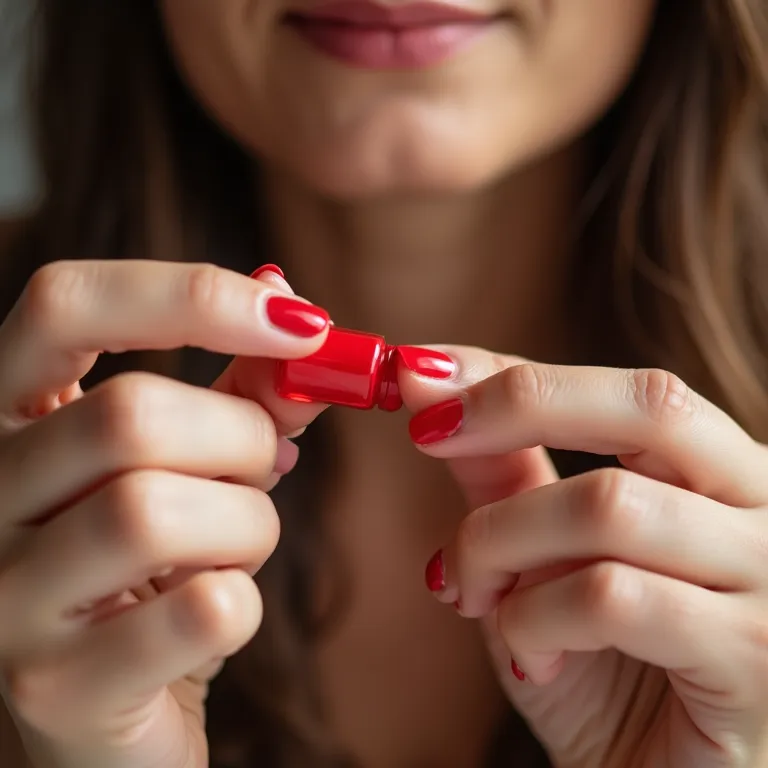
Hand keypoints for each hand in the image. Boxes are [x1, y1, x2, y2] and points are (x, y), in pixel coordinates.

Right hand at [0, 260, 329, 767]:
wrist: (112, 714)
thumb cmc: (154, 570)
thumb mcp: (193, 465)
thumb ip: (241, 392)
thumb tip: (296, 317)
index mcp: (9, 417)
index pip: (67, 305)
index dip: (192, 294)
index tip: (301, 321)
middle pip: (129, 416)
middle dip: (242, 439)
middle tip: (265, 471)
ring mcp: (2, 598)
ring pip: (158, 512)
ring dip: (248, 523)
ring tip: (238, 546)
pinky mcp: (54, 688)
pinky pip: (199, 611)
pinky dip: (243, 599)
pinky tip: (222, 607)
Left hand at [400, 348, 767, 767]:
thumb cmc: (604, 672)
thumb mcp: (542, 560)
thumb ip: (503, 474)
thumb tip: (429, 386)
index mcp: (723, 473)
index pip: (628, 387)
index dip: (516, 370)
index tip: (418, 372)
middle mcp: (767, 509)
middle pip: (649, 407)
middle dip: (515, 405)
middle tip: (428, 436)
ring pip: (607, 506)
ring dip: (498, 543)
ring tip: (469, 591)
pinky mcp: (755, 661)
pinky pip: (611, 599)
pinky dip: (535, 619)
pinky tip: (531, 659)